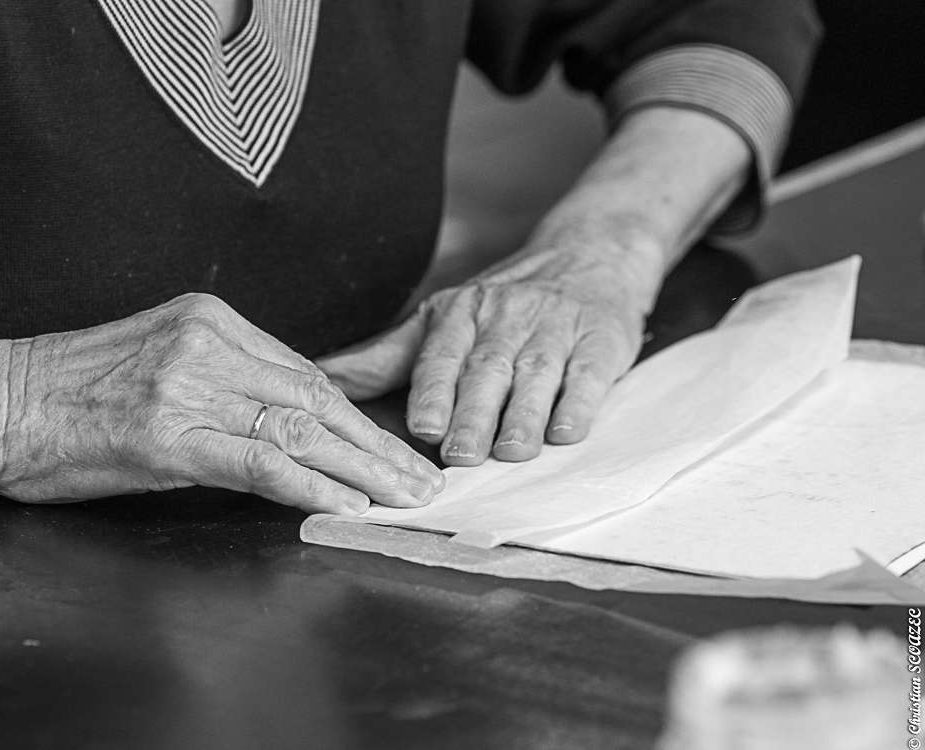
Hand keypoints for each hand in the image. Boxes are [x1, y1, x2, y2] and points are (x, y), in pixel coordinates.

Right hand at [0, 294, 442, 512]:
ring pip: (301, 428)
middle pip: (318, 399)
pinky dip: (312, 485)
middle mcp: (209, 345)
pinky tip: (348, 504)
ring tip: (404, 497)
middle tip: (421, 478)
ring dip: (362, 469)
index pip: (307, 375)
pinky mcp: (168, 433)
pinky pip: (260, 461)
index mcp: (212, 321)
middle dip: (377, 444)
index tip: (391, 446)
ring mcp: (190, 386)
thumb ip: (227, 381)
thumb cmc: (71, 390)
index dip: (357, 418)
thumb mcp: (160, 360)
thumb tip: (286, 423)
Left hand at [318, 236, 658, 465]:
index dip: (434, 391)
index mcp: (462, 312)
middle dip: (473, 414)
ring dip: (523, 416)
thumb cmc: (505, 302)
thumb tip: (323, 377)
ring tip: (512, 452)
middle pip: (487, 370)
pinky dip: (578, 405)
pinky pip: (588, 375)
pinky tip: (565, 432)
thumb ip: (387, 355)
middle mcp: (507, 317)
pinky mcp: (602, 342)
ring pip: (537, 375)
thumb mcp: (443, 318)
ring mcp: (557, 328)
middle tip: (462, 455)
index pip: (443, 354)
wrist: (590, 255)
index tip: (423, 426)